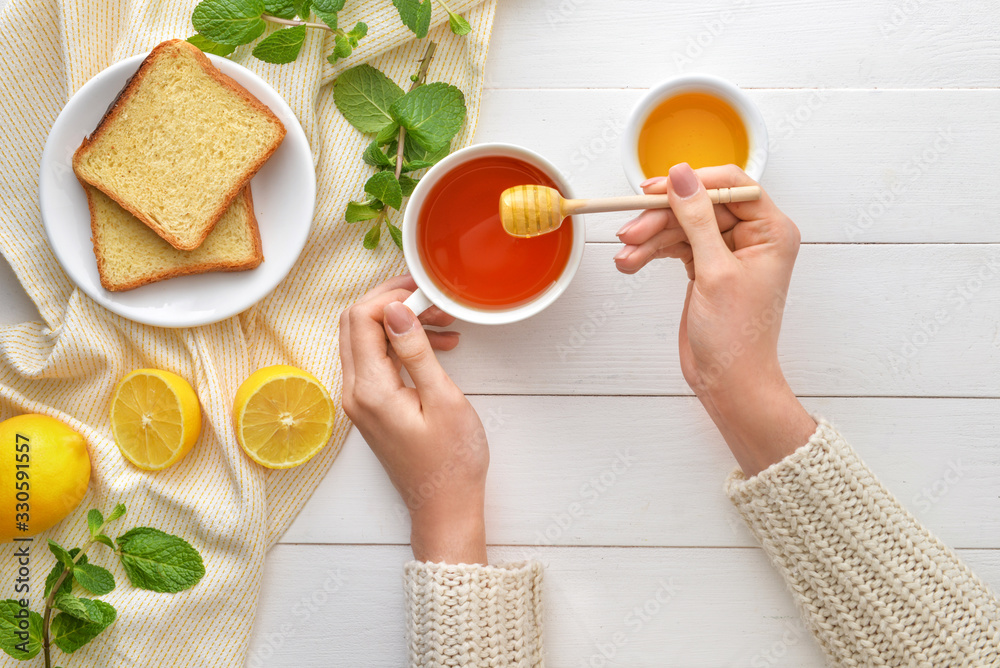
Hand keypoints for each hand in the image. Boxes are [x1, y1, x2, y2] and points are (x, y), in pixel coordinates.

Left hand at [339, 275, 488, 563]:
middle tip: (432, 298)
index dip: (392, 296)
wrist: (444, 506)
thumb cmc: (452, 461)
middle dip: (392, 302)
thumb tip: (396, 311)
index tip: (425, 290)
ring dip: (400, 323)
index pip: (362, 319)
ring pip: (365, 340)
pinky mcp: (371, 407)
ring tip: (444, 323)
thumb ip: (416, 351)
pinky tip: (437, 347)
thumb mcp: (443, 399)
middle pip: (356, 324)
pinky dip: (401, 345)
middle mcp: (355, 393)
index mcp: (370, 389)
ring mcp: (359, 401)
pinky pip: (376, 361)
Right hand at [615, 163, 815, 475]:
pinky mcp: (705, 267)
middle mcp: (752, 237)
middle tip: (631, 230)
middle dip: (662, 218)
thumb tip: (682, 176)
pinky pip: (675, 246)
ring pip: (681, 226)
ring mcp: (727, 252)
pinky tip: (631, 261)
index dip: (692, 183)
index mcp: (771, 231)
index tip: (656, 190)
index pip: (731, 185)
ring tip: (626, 254)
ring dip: (650, 238)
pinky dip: (652, 252)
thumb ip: (697, 219)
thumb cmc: (737, 337)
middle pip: (699, 206)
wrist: (730, 382)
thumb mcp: (715, 272)